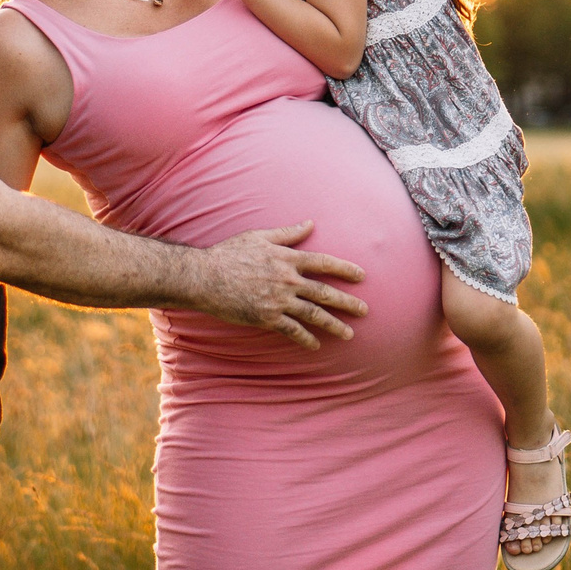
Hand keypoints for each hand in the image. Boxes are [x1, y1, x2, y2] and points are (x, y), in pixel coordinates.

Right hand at [197, 220, 367, 348]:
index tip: (361, 276)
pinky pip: (292, 330)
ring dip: (333, 324)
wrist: (205, 277)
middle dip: (348, 302)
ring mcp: (278, 300)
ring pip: (313, 314)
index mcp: (287, 258)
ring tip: (349, 334)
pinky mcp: (267, 317)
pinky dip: (306, 338)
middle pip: (325, 292)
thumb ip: (287, 233)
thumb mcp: (259, 236)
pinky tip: (316, 345)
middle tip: (365, 310)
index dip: (344, 269)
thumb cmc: (229, 253)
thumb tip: (310, 223)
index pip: (323, 263)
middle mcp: (287, 280)